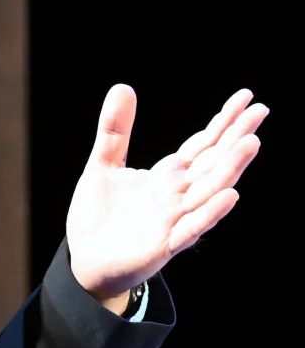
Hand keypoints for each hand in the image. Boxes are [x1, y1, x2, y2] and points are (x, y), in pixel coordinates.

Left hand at [66, 85, 267, 301]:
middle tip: (261, 110)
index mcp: (167, 176)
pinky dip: (210, 211)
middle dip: (236, 137)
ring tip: (251, 141)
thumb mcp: (102, 165)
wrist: (85, 260)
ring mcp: (175, 219)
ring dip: (231, 167)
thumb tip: (123, 86)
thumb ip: (114, 130)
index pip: (201, 144)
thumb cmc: (99, 216)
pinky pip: (192, 226)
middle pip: (214, 161)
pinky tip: (229, 194)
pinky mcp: (165, 244)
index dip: (223, 122)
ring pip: (210, 190)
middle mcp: (178, 195)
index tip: (246, 98)